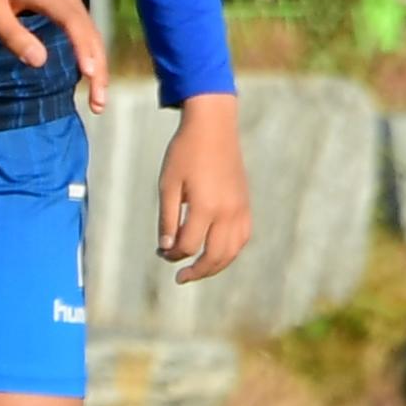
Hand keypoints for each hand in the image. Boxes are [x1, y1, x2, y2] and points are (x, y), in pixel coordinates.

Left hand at [0, 0, 106, 93]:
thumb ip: (13, 35)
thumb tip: (40, 61)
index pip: (72, 20)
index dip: (82, 46)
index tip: (88, 73)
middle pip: (90, 31)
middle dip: (97, 67)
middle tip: (98, 102)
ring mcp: (72, 1)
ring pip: (94, 34)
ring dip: (99, 66)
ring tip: (98, 100)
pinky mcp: (72, 9)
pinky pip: (88, 33)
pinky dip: (93, 55)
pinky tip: (93, 78)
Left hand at [155, 97, 252, 281]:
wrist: (213, 127)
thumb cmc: (184, 153)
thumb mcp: (167, 185)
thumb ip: (167, 219)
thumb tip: (167, 249)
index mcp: (205, 207)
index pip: (188, 246)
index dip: (172, 254)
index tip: (160, 252)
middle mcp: (227, 212)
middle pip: (214, 256)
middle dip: (196, 271)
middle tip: (180, 278)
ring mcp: (240, 209)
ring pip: (232, 251)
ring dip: (215, 266)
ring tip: (198, 270)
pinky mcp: (245, 204)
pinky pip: (242, 237)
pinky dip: (230, 251)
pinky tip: (216, 253)